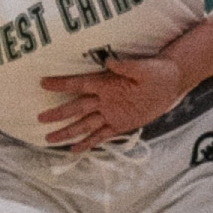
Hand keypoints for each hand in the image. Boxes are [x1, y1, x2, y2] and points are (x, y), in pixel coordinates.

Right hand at [38, 54, 187, 151]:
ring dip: (67, 131)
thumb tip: (110, 61)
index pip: (79, 84)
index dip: (62, 84)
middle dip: (59, 113)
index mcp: (106, 82)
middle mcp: (104, 98)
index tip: (43, 83)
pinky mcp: (120, 124)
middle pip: (76, 107)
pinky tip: (74, 150)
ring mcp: (110, 113)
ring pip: (84, 124)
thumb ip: (127, 66)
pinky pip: (100, 135)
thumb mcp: (144, 67)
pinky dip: (87, 143)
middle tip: (40, 118)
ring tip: (49, 139)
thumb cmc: (158, 70)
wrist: (172, 82)